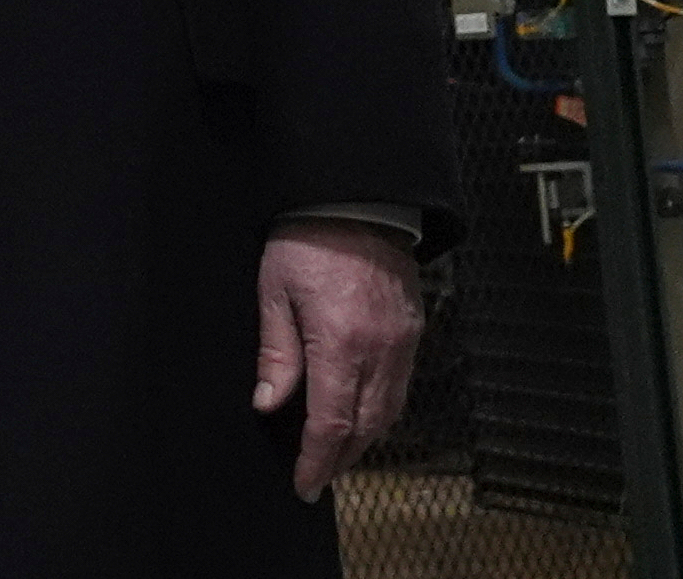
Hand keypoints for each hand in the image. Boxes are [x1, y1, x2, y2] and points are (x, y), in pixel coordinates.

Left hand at [251, 221, 422, 503]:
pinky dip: (384, 409)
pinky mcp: (413, 328)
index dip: (317, 461)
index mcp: (340, 343)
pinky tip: (364, 413)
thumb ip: (276, 352)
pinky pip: (403, 384)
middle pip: (366, 426)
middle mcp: (379, 349)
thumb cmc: (307, 238)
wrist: (358, 198)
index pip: (331, 423)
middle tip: (319, 477)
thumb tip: (269, 404)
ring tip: (338, 454)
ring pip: (390, 411)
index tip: (304, 485)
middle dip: (341, 459)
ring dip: (365, 439)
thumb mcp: (275, 291)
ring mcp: (402, 340)